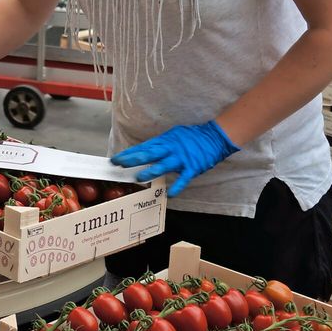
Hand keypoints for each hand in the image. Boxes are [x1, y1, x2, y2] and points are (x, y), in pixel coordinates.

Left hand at [110, 121, 238, 196]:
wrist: (215, 136)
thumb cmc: (192, 136)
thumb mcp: (173, 135)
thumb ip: (160, 144)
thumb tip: (145, 150)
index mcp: (165, 140)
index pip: (143, 147)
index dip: (129, 153)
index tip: (116, 158)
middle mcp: (171, 148)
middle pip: (148, 153)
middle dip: (132, 159)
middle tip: (119, 164)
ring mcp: (181, 158)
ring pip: (163, 165)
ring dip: (150, 172)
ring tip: (138, 178)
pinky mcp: (192, 167)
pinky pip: (183, 179)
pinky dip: (176, 187)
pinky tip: (169, 194)